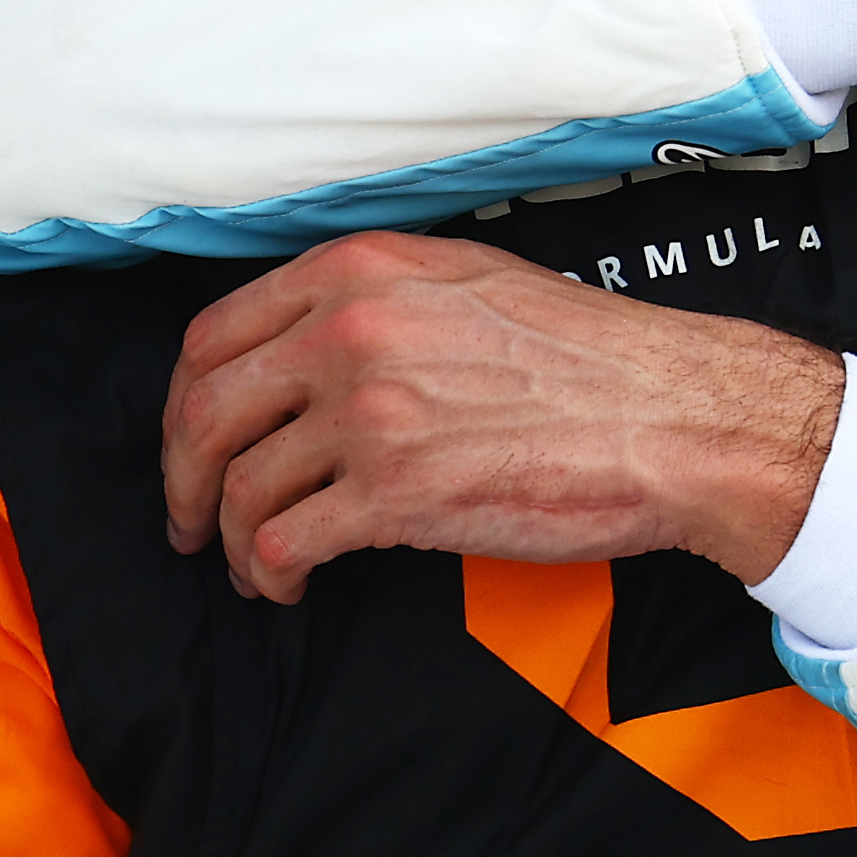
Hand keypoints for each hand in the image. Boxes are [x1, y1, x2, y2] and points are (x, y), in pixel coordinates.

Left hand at [161, 231, 842, 601]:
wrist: (673, 417)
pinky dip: (271, 575)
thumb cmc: (591, 358)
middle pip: (205, 413)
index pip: (215, 335)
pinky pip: (283, 543)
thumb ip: (376, 298)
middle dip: (183, 480)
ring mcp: (369, 411)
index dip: (187, 402)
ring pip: (239, 488)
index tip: (194, 441)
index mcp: (363, 271)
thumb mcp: (470, 281)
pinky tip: (292, 585)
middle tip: (191, 520)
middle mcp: (351, 329)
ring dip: (233, 541)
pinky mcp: (394, 493)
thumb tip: (306, 348)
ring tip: (255, 567)